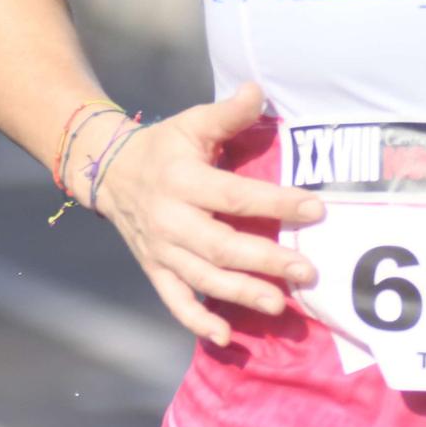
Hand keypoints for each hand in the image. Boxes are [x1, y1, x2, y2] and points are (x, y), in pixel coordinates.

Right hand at [92, 84, 325, 346]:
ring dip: (242, 293)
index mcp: (183, 181)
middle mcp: (170, 220)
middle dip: (266, 260)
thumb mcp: (193, 122)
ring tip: (281, 305)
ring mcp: (161, 250)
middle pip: (221, 245)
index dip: (275, 203)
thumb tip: (259, 89)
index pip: (234, 196)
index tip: (316, 208)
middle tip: (307, 271)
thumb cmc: (166, 147)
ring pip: (204, 278)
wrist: (109, 173)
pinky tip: (227, 337)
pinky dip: (199, 321)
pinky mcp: (156, 270)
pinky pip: (176, 301)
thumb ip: (228, 113)